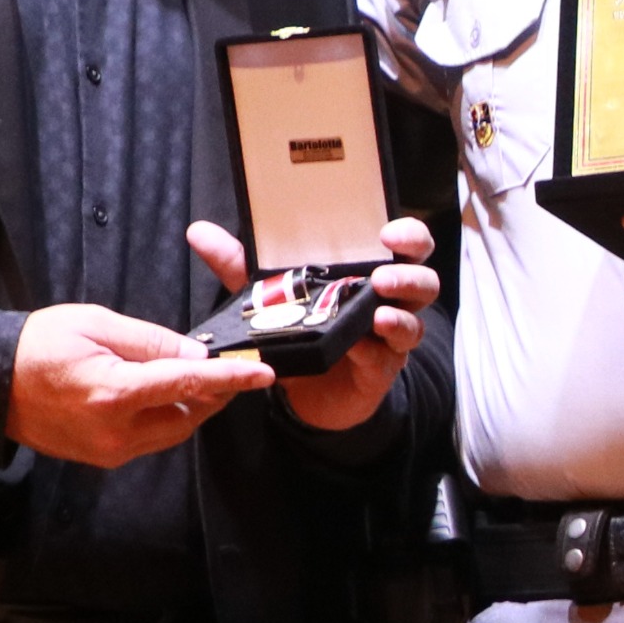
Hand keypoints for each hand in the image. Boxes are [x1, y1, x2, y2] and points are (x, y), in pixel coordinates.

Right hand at [8, 301, 268, 466]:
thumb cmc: (37, 344)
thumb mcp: (96, 324)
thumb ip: (152, 341)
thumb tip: (198, 355)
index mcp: (114, 393)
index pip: (189, 384)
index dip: (230, 379)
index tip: (263, 374)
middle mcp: (115, 431)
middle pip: (188, 415)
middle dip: (211, 393)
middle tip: (222, 367)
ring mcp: (108, 451)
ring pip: (173, 432)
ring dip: (189, 406)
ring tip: (188, 377)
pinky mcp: (102, 459)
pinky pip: (151, 440)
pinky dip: (164, 418)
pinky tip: (158, 395)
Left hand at [187, 217, 438, 433]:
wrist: (307, 391)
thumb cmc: (300, 329)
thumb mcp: (267, 294)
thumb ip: (238, 265)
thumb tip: (199, 231)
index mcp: (368, 274)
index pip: (407, 247)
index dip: (408, 236)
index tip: (389, 233)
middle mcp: (388, 302)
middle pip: (424, 281)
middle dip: (409, 275)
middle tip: (382, 276)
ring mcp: (389, 338)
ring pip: (415, 322)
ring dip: (400, 314)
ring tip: (378, 310)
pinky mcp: (381, 370)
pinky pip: (389, 358)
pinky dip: (376, 349)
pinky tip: (360, 344)